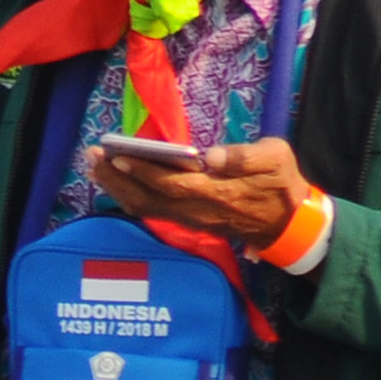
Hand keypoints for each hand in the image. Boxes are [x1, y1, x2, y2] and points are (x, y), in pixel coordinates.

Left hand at [90, 134, 314, 248]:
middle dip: (117, 179)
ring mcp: (190, 219)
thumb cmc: (282, 183)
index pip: (173, 184)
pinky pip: (151, 211)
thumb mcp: (277, 159)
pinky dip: (128, 197)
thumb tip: (210, 157)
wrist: (288, 223)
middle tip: (92, 157)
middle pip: (148, 199)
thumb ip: (245, 157)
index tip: (119, 156)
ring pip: (145, 208)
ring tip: (94, 166)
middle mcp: (197, 211)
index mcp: (218, 193)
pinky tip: (114, 182)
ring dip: (117, 188)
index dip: (144, 172)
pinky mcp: (187, 220)